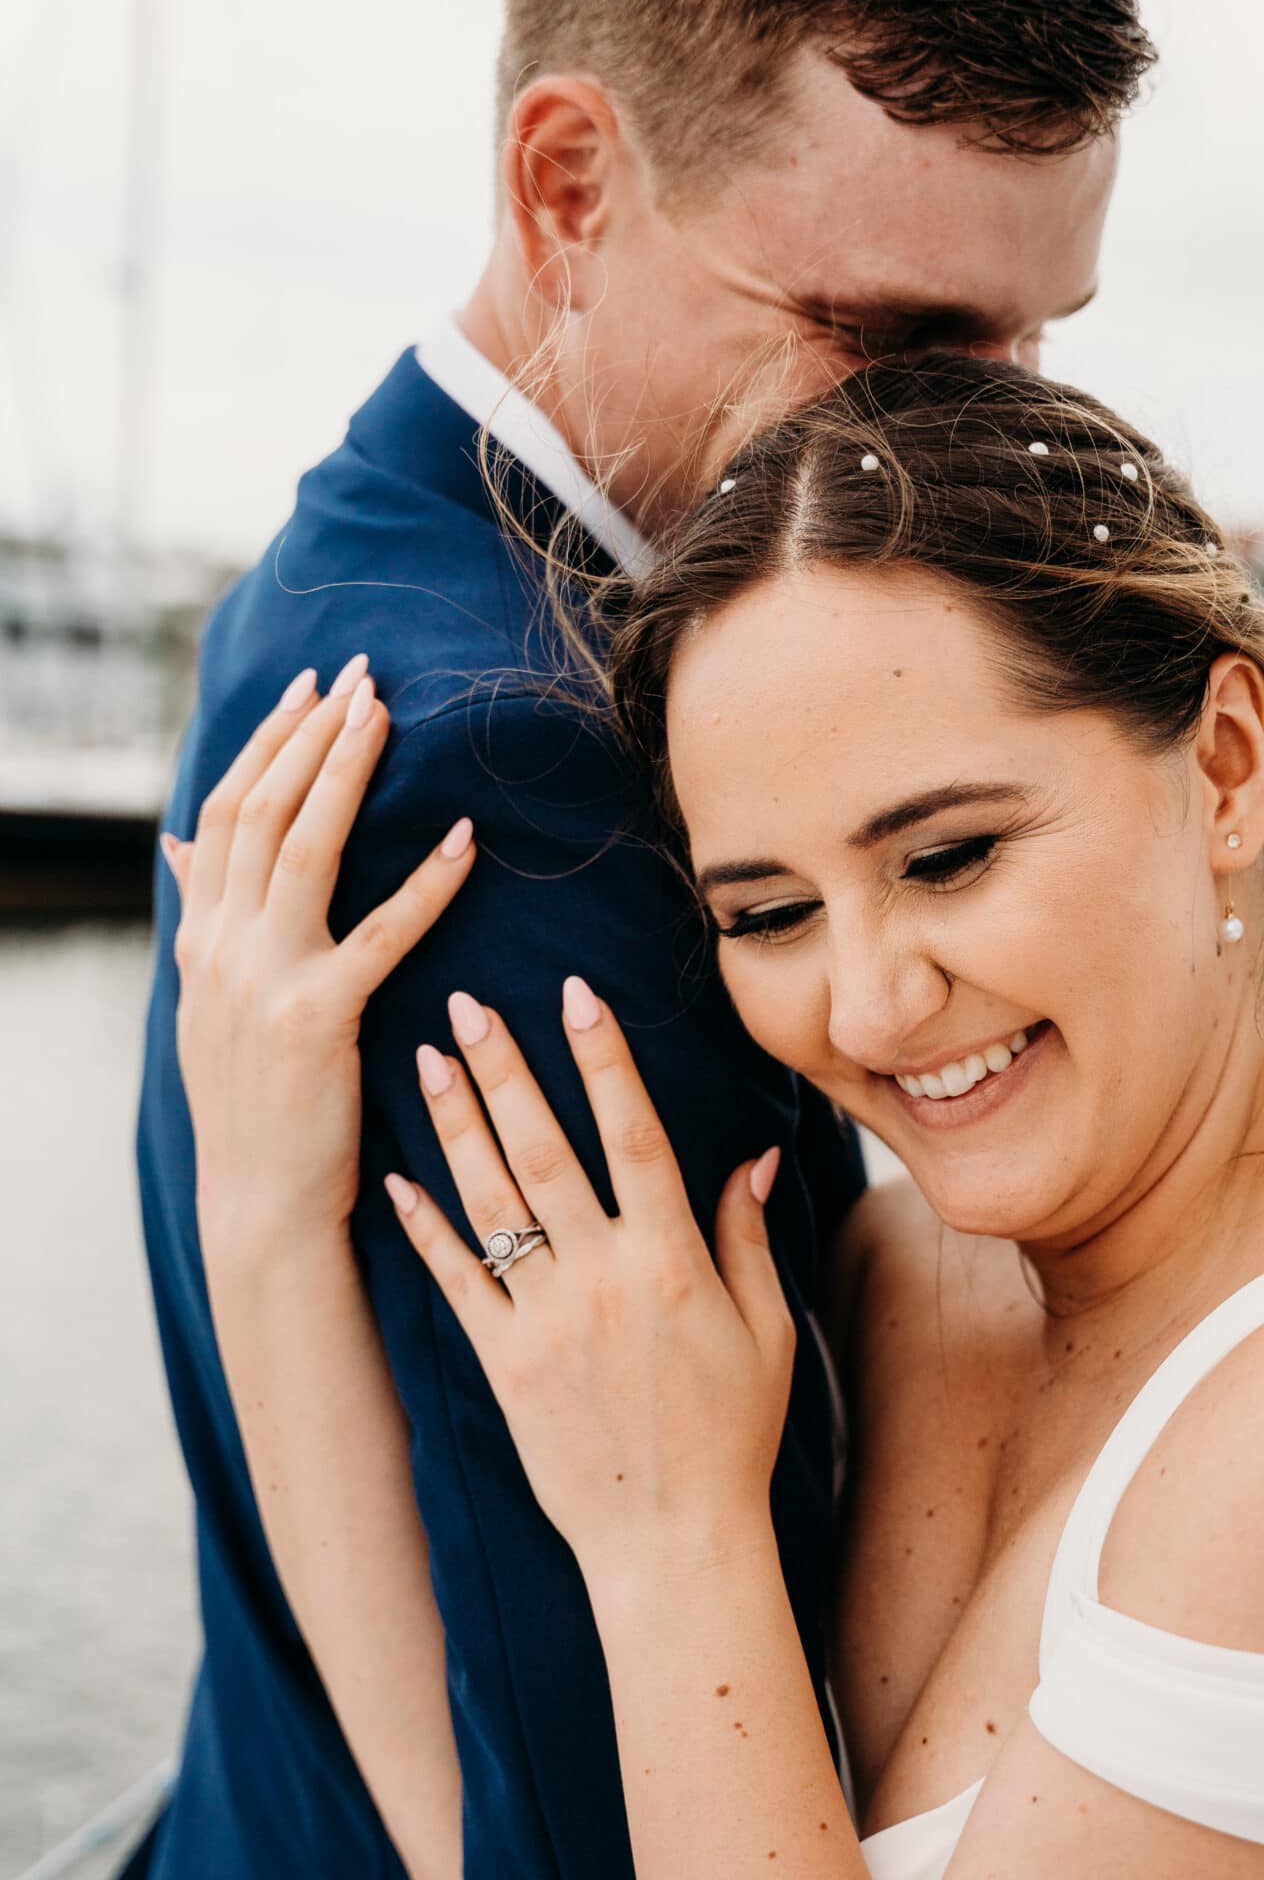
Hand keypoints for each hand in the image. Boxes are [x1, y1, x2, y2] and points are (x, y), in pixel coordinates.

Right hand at [164, 658, 476, 1256]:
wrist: (259, 1206)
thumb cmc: (254, 1105)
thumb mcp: (209, 1005)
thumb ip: (202, 918)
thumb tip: (181, 847)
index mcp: (198, 940)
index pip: (223, 813)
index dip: (267, 743)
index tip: (310, 688)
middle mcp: (221, 948)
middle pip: (261, 810)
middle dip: (311, 733)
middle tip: (361, 674)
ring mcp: (265, 980)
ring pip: (305, 848)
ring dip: (348, 772)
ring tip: (389, 714)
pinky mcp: (321, 1020)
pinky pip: (382, 934)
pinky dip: (426, 881)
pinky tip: (467, 839)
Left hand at [384, 984, 795, 1587]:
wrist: (671, 1542)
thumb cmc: (732, 1436)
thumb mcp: (765, 1332)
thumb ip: (748, 1240)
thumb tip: (753, 1159)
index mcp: (671, 1262)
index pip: (635, 1135)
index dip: (605, 1060)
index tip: (578, 995)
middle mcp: (602, 1280)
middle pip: (545, 1150)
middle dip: (505, 1069)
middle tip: (467, 1003)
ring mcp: (545, 1322)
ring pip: (492, 1203)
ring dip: (456, 1125)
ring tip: (425, 1059)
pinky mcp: (504, 1366)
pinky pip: (456, 1283)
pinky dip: (425, 1230)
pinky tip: (396, 1179)